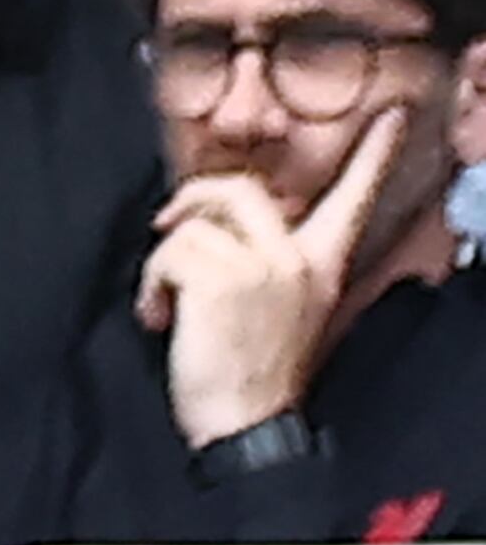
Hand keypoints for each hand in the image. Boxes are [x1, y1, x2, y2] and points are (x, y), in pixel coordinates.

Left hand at [135, 106, 405, 446]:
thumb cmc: (247, 368)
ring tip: (169, 304)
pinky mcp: (223, 278)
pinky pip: (168, 251)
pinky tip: (162, 318)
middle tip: (167, 226)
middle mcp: (298, 261)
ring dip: (163, 262)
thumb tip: (214, 221)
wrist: (245, 427)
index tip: (393, 117)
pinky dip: (151, 283)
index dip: (372, 158)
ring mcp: (263, 267)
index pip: (351, 202)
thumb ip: (261, 259)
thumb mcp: (274, 306)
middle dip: (193, 198)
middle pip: (242, 186)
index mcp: (319, 266)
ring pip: (192, 224)